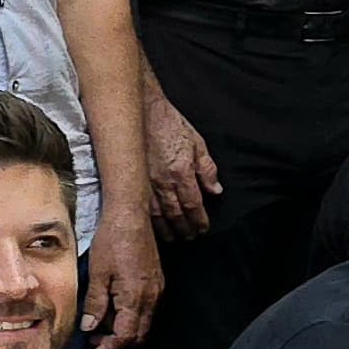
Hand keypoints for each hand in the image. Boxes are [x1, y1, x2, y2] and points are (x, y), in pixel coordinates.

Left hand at [80, 206, 163, 348]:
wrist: (131, 215)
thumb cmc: (112, 240)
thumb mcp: (97, 273)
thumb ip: (95, 303)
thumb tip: (90, 328)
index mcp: (135, 296)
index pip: (126, 335)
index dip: (110, 348)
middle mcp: (151, 296)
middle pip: (139, 334)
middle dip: (118, 343)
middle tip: (95, 341)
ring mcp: (157, 289)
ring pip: (144, 322)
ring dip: (125, 329)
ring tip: (100, 325)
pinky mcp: (156, 281)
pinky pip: (147, 309)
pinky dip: (131, 316)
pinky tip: (113, 308)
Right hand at [142, 82, 221, 240]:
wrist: (142, 111)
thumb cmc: (170, 125)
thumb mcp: (197, 144)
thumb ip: (207, 169)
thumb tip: (216, 191)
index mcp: (182, 172)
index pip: (193, 205)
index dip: (199, 220)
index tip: (203, 228)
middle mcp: (163, 181)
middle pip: (176, 214)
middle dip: (185, 228)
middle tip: (190, 237)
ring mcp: (145, 182)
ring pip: (157, 215)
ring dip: (167, 229)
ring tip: (174, 238)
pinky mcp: (133, 180)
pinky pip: (141, 206)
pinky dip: (149, 220)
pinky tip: (152, 227)